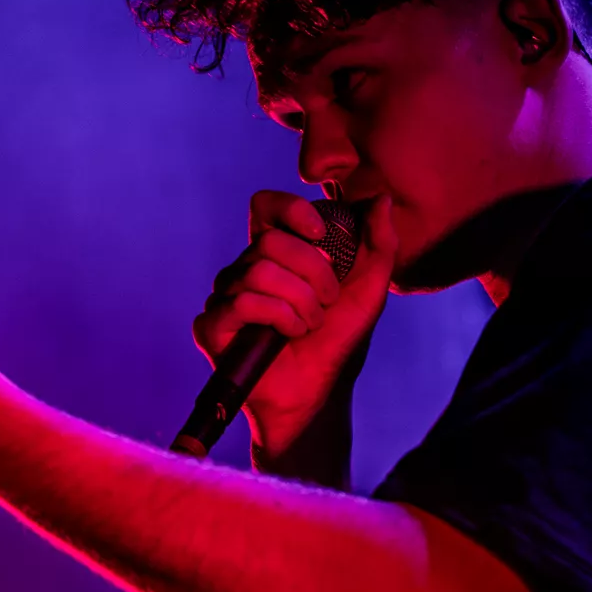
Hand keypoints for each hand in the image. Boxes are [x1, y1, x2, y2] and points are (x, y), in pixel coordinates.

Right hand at [193, 193, 396, 453]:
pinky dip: (279, 318)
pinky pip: (243, 302)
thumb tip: (380, 199)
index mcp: (275, 253)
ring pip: (259, 272)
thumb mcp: (369, 291)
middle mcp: (244, 269)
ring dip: (299, 302)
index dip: (291, 210)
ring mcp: (224, 297)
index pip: (265, 205)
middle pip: (270, 242)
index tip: (320, 234)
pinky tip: (289, 335)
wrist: (317, 393)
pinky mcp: (212, 325)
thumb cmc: (336, 341)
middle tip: (326, 303)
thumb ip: (379, 245)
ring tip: (309, 324)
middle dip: (312, 273)